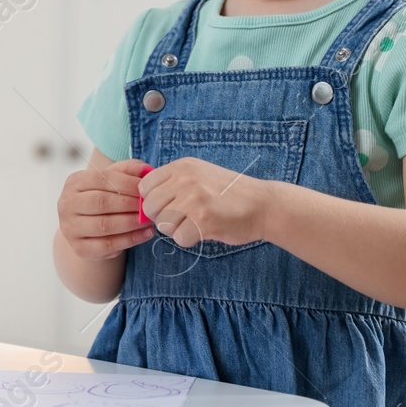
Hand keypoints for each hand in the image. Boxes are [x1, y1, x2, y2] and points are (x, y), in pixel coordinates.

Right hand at [57, 157, 156, 260]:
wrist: (89, 226)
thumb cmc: (104, 197)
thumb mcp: (113, 179)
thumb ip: (129, 170)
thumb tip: (146, 170)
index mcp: (74, 182)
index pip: (102, 178)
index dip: (127, 183)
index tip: (146, 189)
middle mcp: (67, 204)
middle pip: (102, 202)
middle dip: (130, 204)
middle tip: (149, 206)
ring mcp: (70, 228)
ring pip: (104, 225)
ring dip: (131, 222)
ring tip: (149, 220)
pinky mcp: (79, 248)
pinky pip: (107, 245)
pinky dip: (130, 240)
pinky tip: (145, 234)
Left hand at [140, 156, 270, 247]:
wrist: (262, 205)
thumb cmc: (228, 194)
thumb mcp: (199, 175)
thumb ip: (173, 183)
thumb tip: (143, 202)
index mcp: (182, 166)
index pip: (145, 186)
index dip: (152, 201)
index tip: (168, 206)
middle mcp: (184, 179)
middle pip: (150, 207)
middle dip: (162, 218)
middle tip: (182, 219)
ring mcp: (193, 198)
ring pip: (162, 224)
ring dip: (176, 230)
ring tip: (195, 223)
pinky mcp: (202, 219)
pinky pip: (179, 238)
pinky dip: (189, 240)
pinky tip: (203, 231)